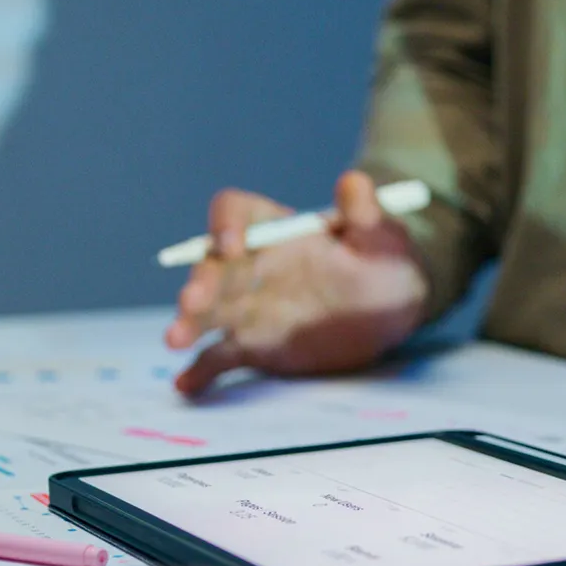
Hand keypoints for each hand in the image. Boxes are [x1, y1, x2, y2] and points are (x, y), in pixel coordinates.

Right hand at [165, 171, 429, 395]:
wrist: (389, 306)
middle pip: (214, 267)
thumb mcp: (381, 233)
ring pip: (211, 311)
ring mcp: (249, 307)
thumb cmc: (383, 258)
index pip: (237, 214)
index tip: (232, 246)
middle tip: (193, 303)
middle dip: (202, 283)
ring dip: (191, 322)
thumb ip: (364, 212)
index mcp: (275, 229)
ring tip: (176, 339)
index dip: (227, 224)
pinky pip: (222, 355)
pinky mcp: (255, 343)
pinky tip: (186, 383)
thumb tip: (355, 182)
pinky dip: (203, 369)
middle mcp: (251, 266)